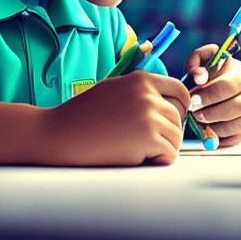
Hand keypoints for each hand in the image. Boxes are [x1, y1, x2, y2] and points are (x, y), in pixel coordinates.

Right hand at [41, 72, 189, 165]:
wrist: (60, 134)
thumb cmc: (83, 116)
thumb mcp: (114, 90)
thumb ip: (139, 91)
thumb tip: (165, 101)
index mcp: (141, 80)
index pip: (180, 91)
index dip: (180, 108)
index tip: (172, 120)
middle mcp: (148, 94)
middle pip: (178, 118)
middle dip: (168, 132)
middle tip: (148, 142)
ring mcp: (149, 115)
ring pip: (176, 137)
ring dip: (163, 147)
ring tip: (137, 149)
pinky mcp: (147, 137)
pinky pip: (169, 153)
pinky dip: (158, 160)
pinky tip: (137, 157)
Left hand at [184, 44, 240, 146]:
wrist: (214, 90)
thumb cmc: (207, 75)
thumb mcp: (199, 62)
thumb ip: (195, 63)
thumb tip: (200, 77)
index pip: (230, 85)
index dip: (210, 94)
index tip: (193, 99)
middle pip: (239, 106)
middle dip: (213, 112)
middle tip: (194, 113)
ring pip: (239, 124)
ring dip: (215, 125)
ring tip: (199, 121)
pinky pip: (236, 138)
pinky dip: (219, 136)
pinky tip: (207, 129)